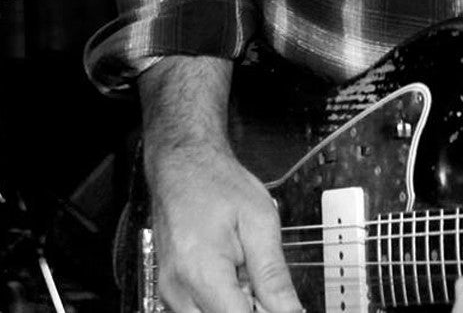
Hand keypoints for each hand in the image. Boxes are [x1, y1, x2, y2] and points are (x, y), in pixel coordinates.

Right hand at [147, 138, 301, 312]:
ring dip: (235, 305)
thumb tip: (291, 310)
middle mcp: (178, 290)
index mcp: (202, 272)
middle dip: (250, 309)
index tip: (281, 304)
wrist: (183, 165)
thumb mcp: (259, 221)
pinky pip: (199, 311)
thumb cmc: (217, 183)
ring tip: (245, 273)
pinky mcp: (171, 291)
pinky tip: (233, 276)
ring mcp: (171, 292)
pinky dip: (222, 301)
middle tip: (261, 281)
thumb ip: (273, 273)